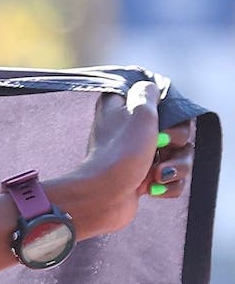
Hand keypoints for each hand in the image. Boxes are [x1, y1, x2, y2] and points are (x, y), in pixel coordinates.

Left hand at [64, 79, 197, 236]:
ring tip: (156, 175)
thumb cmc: (122, 152)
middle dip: (177, 143)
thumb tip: (147, 86)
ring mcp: (138, 157)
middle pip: (178, 130)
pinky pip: (171, 180)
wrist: (103, 197)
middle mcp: (129, 132)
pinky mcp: (143, 180)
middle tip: (161, 147)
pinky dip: (167, 186)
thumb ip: (147, 93)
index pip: (158, 100)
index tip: (162, 118)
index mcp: (122, 110)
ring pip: (179, 156)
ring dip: (175, 167)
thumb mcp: (139, 110)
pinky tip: (151, 189)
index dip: (169, 111)